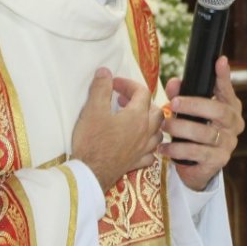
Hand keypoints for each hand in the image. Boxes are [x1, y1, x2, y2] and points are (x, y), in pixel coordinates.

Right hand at [72, 68, 162, 190]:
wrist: (90, 173)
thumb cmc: (91, 141)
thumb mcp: (92, 109)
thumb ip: (100, 88)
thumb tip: (105, 72)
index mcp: (137, 116)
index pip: (142, 92)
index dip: (128, 84)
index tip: (113, 84)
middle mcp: (145, 132)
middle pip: (156, 111)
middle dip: (142, 102)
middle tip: (122, 100)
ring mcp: (143, 149)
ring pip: (157, 132)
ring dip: (148, 123)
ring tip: (133, 120)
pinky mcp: (136, 163)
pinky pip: (150, 153)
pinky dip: (147, 146)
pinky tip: (136, 144)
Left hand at [160, 56, 244, 190]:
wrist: (198, 166)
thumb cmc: (195, 130)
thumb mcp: (189, 111)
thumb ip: (181, 94)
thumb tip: (174, 82)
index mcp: (230, 108)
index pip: (227, 90)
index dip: (224, 76)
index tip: (219, 61)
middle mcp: (234, 125)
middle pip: (219, 111)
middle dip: (194, 105)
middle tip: (172, 104)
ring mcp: (228, 144)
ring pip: (205, 134)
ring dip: (181, 128)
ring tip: (164, 126)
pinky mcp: (218, 161)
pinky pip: (197, 153)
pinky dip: (177, 150)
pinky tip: (164, 147)